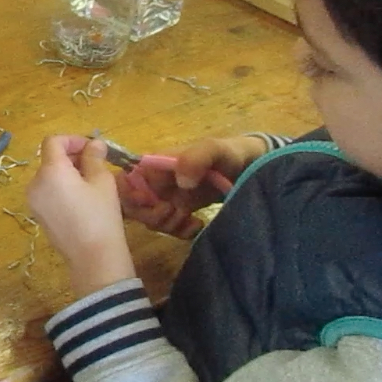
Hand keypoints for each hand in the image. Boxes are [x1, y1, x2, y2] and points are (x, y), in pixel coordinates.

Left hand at [26, 135, 135, 297]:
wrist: (92, 257)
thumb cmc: (100, 215)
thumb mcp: (102, 181)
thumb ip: (95, 157)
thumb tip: (94, 144)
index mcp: (50, 171)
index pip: (53, 142)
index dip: (73, 140)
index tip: (92, 148)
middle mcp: (35, 183)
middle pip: (50, 159)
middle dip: (72, 156)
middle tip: (96, 165)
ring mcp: (33, 201)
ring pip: (48, 176)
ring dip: (67, 172)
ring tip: (91, 182)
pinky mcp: (38, 215)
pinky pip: (47, 191)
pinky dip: (61, 187)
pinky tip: (81, 199)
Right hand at [118, 135, 266, 238]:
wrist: (254, 168)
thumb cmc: (231, 154)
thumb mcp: (216, 149)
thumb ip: (195, 158)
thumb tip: (180, 181)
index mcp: (157, 163)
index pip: (126, 180)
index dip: (131, 196)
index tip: (153, 204)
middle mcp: (157, 181)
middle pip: (134, 204)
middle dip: (151, 215)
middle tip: (175, 213)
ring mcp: (168, 197)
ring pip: (150, 219)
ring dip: (167, 224)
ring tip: (190, 220)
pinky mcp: (180, 211)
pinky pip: (168, 227)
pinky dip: (179, 231)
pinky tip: (196, 226)